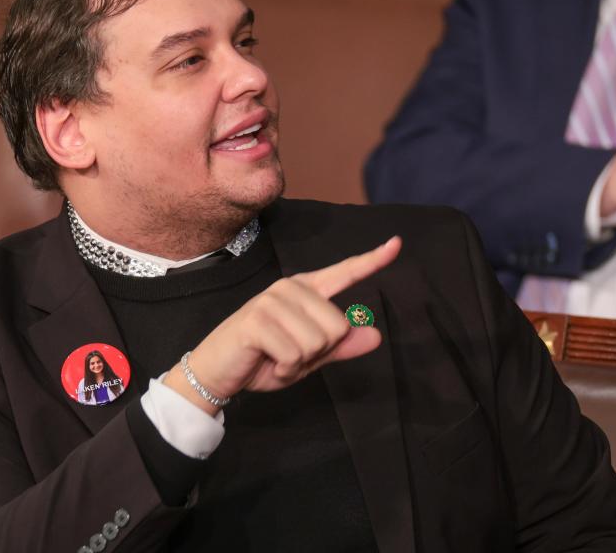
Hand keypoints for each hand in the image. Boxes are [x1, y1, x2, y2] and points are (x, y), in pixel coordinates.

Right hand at [165, 236, 401, 414]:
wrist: (218, 371)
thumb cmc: (263, 359)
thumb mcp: (309, 358)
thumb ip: (340, 347)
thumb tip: (376, 336)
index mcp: (306, 291)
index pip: (344, 273)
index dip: (373, 260)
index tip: (397, 244)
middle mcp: (291, 288)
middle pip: (337, 327)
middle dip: (318, 353)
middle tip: (288, 353)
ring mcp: (272, 300)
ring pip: (317, 342)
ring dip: (299, 363)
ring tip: (275, 356)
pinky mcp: (257, 319)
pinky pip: (295, 354)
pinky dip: (285, 368)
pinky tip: (266, 361)